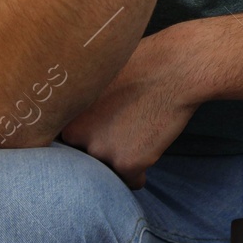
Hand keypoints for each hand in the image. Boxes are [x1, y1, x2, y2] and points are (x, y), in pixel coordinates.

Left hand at [59, 26, 204, 187]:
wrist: (177, 68)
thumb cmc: (144, 62)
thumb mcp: (100, 77)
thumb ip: (85, 101)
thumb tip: (81, 112)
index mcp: (66, 115)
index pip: (66, 141)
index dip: (84, 139)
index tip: (97, 136)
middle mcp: (77, 137)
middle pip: (84, 158)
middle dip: (99, 153)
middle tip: (118, 139)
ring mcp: (102, 151)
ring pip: (106, 171)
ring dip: (118, 163)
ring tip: (137, 143)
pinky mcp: (128, 163)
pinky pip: (130, 181)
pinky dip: (138, 176)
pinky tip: (146, 160)